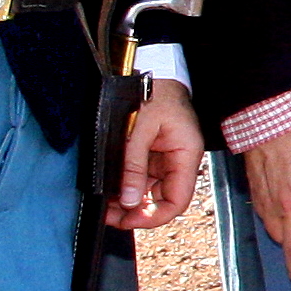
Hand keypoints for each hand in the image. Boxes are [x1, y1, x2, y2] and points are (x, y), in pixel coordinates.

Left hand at [108, 78, 206, 230]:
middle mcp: (178, 161)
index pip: (177, 200)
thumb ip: (133, 167)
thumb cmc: (151, 92)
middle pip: (161, 199)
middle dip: (136, 211)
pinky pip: (141, 177)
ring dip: (128, 200)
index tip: (128, 221)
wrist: (151, 69)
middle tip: (108, 215)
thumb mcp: (139, 130)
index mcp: (186, 155)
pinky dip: (126, 186)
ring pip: (149, 191)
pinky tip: (110, 189)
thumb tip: (128, 201)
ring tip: (105, 203)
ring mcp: (165, 158)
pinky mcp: (152, 154)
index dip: (154, 217)